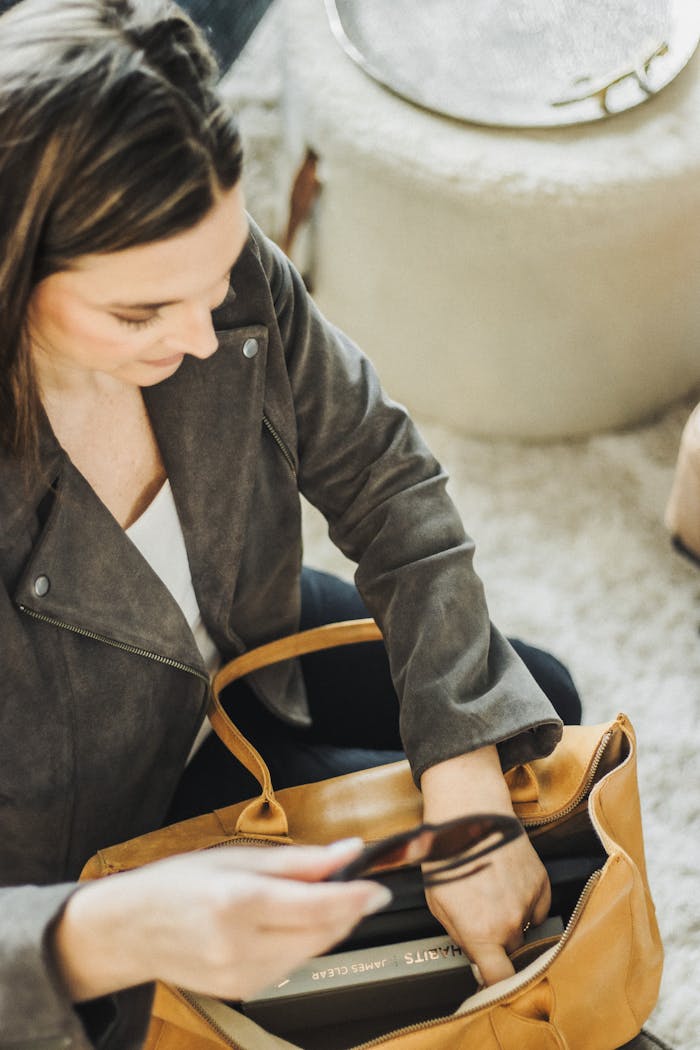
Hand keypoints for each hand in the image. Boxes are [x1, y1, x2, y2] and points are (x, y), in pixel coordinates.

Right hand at [54, 840, 390, 1002]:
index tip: (379, 886)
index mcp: (237, 902)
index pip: (317, 906)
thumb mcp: (237, 855)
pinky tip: (291, 921)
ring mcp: (243, 976)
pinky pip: (292, 964)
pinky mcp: (245, 991)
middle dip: (347, 909)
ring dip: (328, 924)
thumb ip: (300, 860)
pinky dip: (304, 941)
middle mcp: (241, 946)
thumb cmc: (178, 883)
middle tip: (356, 884)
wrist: (131, 929)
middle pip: (322, 932)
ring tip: (318, 896)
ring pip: (312, 951)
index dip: (356, 898)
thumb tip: (350, 852)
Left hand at [420, 746, 550, 986]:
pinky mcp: (542, 882)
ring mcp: (529, 902)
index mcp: (481, 932)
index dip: (497, 988)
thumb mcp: (439, 903)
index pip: (500, 982)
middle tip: (482, 921)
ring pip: (524, 930)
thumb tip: (476, 959)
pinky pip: (537, 908)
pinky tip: (506, 883)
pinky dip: (525, 903)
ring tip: (491, 893)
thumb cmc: (446, 854)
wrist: (468, 811)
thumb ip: (460, 938)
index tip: (493, 986)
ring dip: (511, 922)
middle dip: (498, 946)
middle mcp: (510, 922)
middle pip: (511, 955)